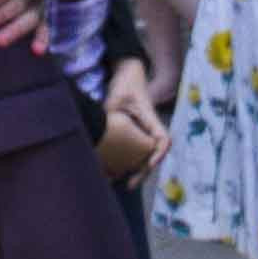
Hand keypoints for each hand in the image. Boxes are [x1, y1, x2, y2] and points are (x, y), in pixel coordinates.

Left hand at [99, 63, 165, 182]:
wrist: (129, 73)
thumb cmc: (126, 83)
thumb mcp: (115, 99)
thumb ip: (108, 116)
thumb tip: (94, 134)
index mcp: (150, 119)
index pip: (163, 140)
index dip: (158, 154)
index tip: (150, 164)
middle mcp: (150, 127)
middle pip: (155, 153)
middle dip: (144, 171)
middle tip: (130, 184)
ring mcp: (145, 131)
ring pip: (146, 154)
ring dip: (137, 169)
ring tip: (124, 183)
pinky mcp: (136, 132)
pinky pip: (136, 150)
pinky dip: (129, 161)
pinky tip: (116, 171)